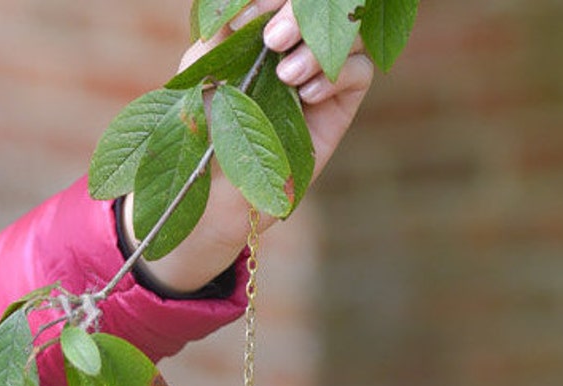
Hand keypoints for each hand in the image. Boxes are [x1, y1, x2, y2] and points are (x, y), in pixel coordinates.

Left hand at [128, 1, 374, 292]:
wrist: (213, 190)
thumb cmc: (202, 126)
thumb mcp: (204, 66)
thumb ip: (226, 24)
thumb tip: (250, 3)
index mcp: (264, 25)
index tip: (261, 5)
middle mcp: (297, 44)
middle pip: (323, 8)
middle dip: (300, 14)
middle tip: (272, 39)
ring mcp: (320, 74)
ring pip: (348, 34)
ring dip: (318, 47)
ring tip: (285, 75)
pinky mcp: (337, 107)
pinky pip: (360, 72)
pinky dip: (338, 76)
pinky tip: (306, 97)